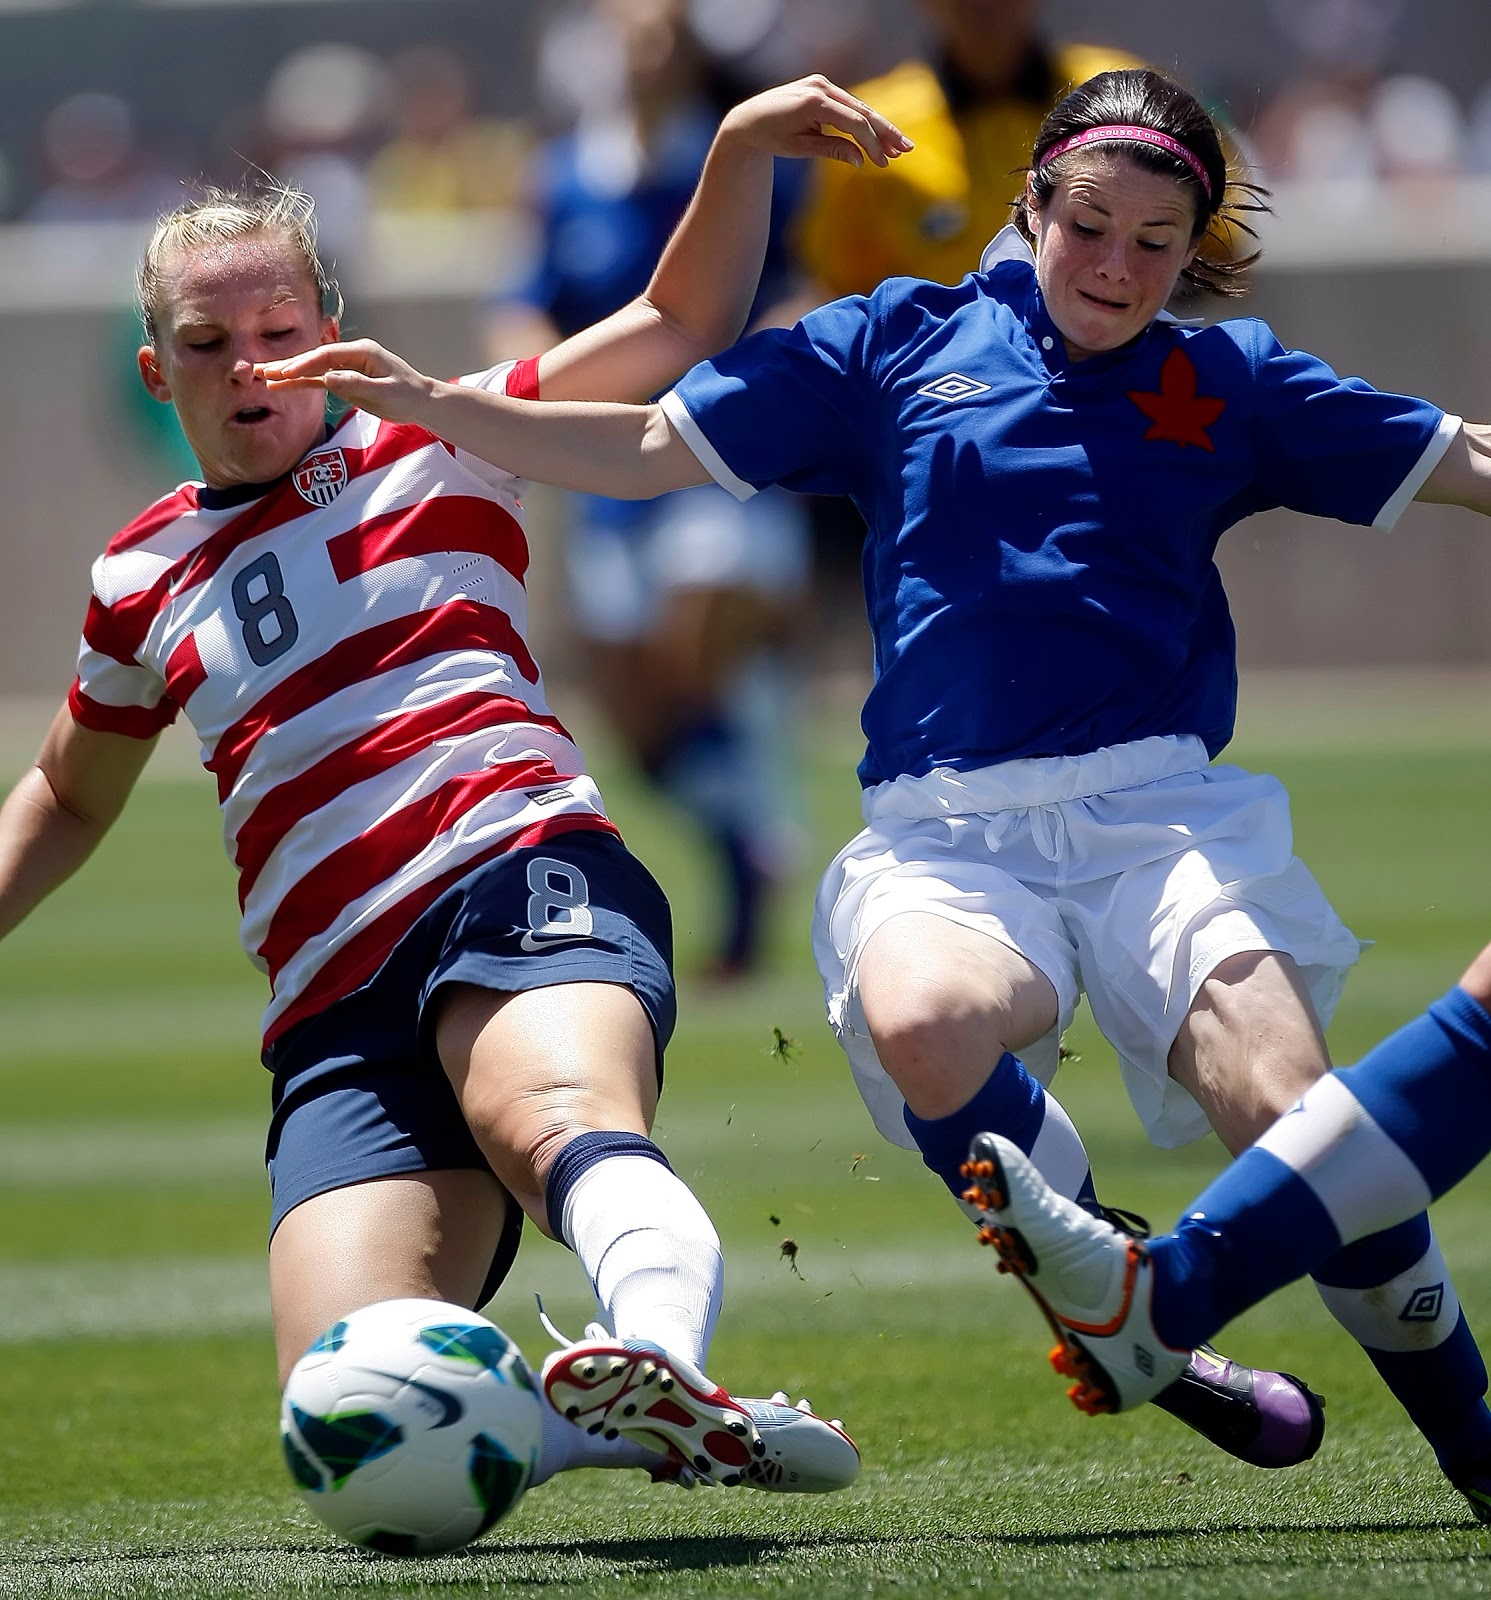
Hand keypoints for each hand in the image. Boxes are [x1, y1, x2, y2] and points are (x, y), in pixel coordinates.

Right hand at [257, 338, 437, 423]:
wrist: (422, 401)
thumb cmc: (408, 395)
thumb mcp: (385, 392)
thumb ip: (357, 384)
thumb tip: (329, 379)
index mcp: (363, 352)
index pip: (327, 356)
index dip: (305, 363)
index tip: (286, 372)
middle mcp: (351, 355)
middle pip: (314, 358)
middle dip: (287, 364)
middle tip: (261, 370)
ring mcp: (347, 367)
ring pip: (313, 369)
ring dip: (288, 373)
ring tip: (262, 376)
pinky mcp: (346, 380)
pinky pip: (319, 381)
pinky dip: (301, 383)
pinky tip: (281, 386)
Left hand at [719, 74, 912, 169]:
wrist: (749, 120)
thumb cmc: (770, 137)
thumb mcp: (799, 148)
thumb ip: (831, 150)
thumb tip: (861, 160)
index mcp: (813, 101)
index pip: (854, 122)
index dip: (872, 142)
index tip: (882, 163)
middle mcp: (820, 87)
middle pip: (862, 111)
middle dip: (886, 132)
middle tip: (907, 150)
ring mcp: (822, 84)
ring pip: (859, 107)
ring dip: (879, 128)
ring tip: (898, 147)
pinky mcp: (822, 88)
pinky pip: (848, 106)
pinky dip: (864, 121)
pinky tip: (879, 137)